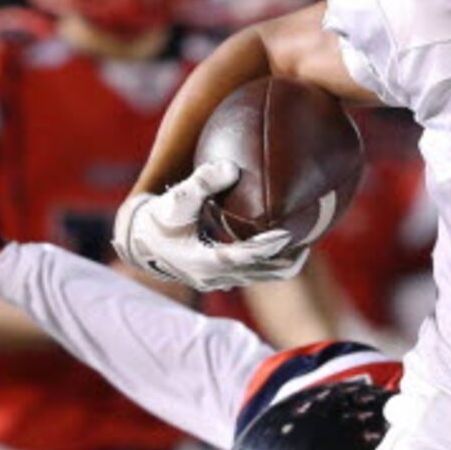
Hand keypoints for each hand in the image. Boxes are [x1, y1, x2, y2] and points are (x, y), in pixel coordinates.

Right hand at [113, 160, 298, 290]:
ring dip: (284, 262)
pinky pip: (258, 275)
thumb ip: (203, 182)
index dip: (266, 247)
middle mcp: (216, 277)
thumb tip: (232, 167)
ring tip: (306, 241)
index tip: (288, 233)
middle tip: (308, 236)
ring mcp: (222, 282)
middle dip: (287, 257)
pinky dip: (274, 263)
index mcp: (204, 261)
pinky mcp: (225, 280)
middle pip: (263, 273)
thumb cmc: (160, 217)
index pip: (242, 257)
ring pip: (264, 278)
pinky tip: (287, 243)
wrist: (142, 243)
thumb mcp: (177, 199)